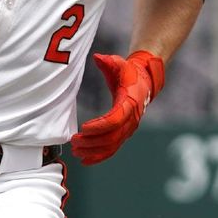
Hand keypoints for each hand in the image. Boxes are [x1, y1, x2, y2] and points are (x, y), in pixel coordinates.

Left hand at [71, 50, 164, 164]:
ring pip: (111, 145)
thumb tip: (98, 58)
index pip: (115, 119)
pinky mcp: (124, 133)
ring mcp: (128, 128)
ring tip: (76, 151)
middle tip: (74, 142)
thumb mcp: (120, 63)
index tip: (84, 128)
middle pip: (111, 137)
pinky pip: (113, 148)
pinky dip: (99, 156)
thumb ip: (109, 61)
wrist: (143, 82)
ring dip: (93, 151)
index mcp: (130, 103)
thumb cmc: (128, 72)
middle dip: (92, 142)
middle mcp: (131, 119)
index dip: (100, 126)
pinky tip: (85, 160)